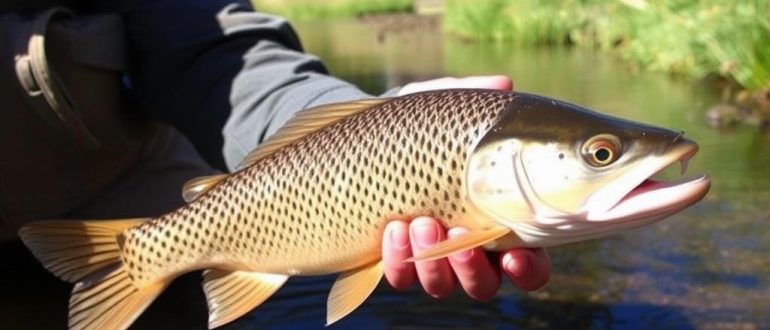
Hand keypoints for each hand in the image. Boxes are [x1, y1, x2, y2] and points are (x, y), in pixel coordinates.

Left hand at [384, 76, 549, 298]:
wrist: (357, 141)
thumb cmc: (414, 127)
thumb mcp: (438, 109)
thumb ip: (470, 97)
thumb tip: (503, 84)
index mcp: (496, 220)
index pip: (528, 261)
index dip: (528, 269)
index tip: (517, 254)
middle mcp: (466, 249)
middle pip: (485, 283)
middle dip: (472, 266)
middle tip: (461, 231)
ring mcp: (428, 258)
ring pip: (442, 285)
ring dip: (435, 261)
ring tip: (422, 222)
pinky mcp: (393, 260)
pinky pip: (400, 277)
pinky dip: (398, 258)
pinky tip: (393, 228)